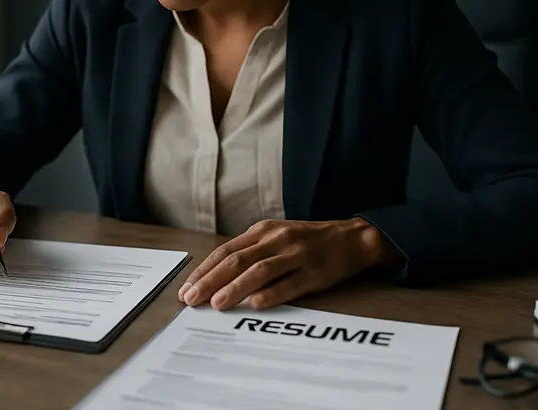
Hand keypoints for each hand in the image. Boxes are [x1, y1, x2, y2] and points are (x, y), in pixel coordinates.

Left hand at [178, 218, 402, 310]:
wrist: (351, 239)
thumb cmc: (307, 241)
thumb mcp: (275, 237)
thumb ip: (250, 253)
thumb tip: (217, 278)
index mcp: (262, 232)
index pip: (225, 252)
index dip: (204, 270)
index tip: (186, 288)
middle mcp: (276, 240)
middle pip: (236, 260)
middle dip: (210, 280)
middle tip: (191, 298)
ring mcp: (296, 255)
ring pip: (259, 271)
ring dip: (235, 288)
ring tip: (217, 303)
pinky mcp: (314, 273)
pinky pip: (290, 284)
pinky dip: (271, 294)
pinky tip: (255, 304)